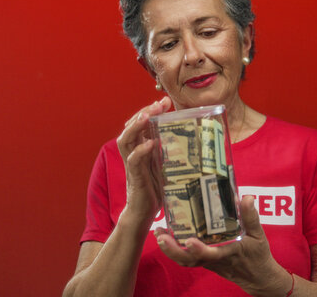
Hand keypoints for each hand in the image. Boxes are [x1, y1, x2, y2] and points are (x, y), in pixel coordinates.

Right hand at [117, 97, 171, 225]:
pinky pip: (133, 161)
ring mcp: (133, 166)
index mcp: (141, 151)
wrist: (143, 214)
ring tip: (147, 116)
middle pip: (131, 128)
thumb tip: (190, 141)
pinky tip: (151, 143)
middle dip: (144, 112)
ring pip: (126, 141)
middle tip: (159, 103)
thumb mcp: (163, 167)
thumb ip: (168, 154)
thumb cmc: (155, 191)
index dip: (149, 111)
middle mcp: (134, 155)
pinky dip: (141, 151)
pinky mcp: (135, 178)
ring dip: (136, 126)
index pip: (140, 126)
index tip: (164, 101)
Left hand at [155, 195, 291, 295]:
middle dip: (174, 250)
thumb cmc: (258, 256)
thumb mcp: (258, 236)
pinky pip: (186, 258)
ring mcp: (206, 262)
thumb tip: (247, 197)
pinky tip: (165, 236)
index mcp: (228, 253)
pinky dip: (174, 249)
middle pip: (190, 260)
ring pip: (185, 260)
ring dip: (170, 249)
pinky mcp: (203, 261)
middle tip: (161, 237)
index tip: (189, 241)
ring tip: (158, 233)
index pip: (211, 254)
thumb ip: (251, 217)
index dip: (199, 249)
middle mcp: (213, 260)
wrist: (257, 278)